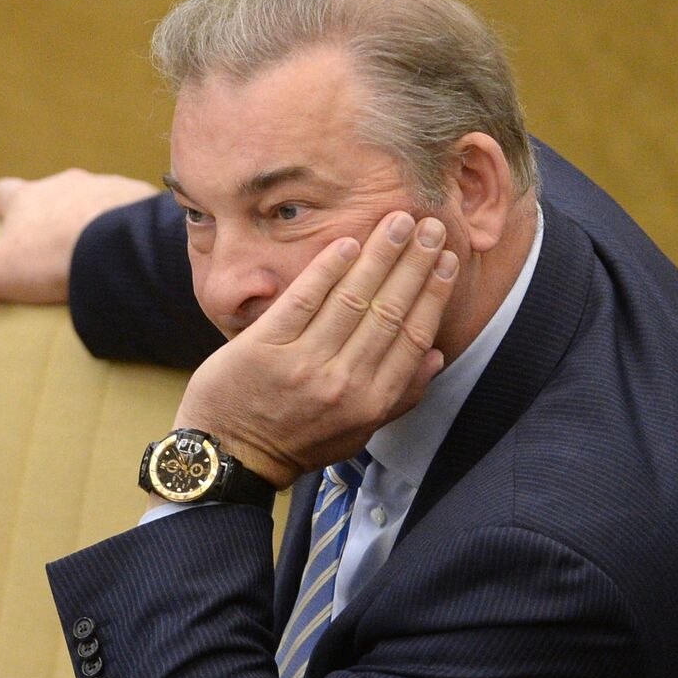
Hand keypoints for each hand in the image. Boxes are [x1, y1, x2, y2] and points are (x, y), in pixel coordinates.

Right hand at [0, 168, 157, 302]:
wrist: (123, 250)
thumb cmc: (55, 262)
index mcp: (26, 198)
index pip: (2, 193)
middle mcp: (63, 183)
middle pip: (48, 193)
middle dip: (46, 213)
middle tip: (49, 244)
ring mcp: (103, 188)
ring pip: (89, 199)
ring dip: (88, 217)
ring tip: (94, 249)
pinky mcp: (137, 199)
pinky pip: (127, 209)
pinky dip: (123, 224)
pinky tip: (127, 248)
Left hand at [173, 212, 458, 487]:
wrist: (230, 457)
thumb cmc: (296, 443)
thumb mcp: (357, 433)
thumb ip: (399, 397)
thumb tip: (438, 356)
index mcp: (371, 403)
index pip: (413, 336)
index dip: (433, 294)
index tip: (446, 260)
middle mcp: (342, 382)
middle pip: (388, 310)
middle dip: (414, 263)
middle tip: (431, 225)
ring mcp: (302, 363)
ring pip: (352, 298)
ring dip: (379, 254)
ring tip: (397, 221)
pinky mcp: (263, 347)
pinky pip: (303, 299)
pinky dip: (327, 268)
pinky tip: (347, 241)